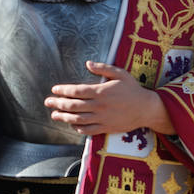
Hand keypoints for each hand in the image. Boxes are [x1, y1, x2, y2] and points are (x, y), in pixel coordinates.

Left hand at [45, 61, 172, 136]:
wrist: (146, 109)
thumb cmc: (133, 89)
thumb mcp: (120, 74)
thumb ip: (103, 68)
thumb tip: (88, 63)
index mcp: (101, 91)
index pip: (77, 91)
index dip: (63, 90)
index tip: (54, 89)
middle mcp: (99, 106)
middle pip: (73, 106)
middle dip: (58, 104)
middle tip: (48, 102)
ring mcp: (102, 118)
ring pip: (77, 119)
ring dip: (63, 117)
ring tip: (54, 115)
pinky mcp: (106, 128)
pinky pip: (88, 130)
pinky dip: (77, 128)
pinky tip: (72, 124)